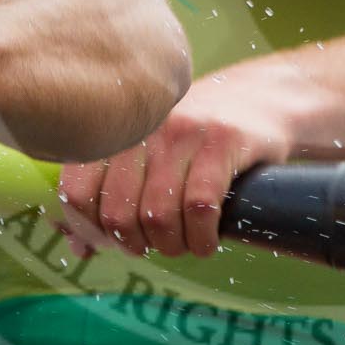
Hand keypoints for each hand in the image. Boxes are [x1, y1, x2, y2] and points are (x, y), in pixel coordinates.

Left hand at [57, 63, 301, 259]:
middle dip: (135, 245)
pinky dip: (202, 238)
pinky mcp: (223, 141)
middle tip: (154, 245)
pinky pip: (200, 207)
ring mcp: (184, 131)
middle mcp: (144, 126)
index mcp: (118, 128)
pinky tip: (208, 240)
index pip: (78, 191)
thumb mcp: (150, 152)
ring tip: (185, 243)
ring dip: (171, 246)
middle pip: (118, 213)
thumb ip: (108, 195)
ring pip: (158, 215)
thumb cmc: (198, 135)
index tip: (114, 241)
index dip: (91, 230)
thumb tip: (77, 248)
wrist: (266, 96)